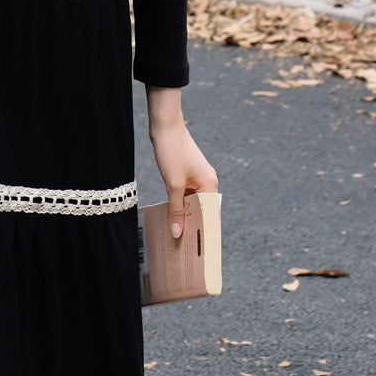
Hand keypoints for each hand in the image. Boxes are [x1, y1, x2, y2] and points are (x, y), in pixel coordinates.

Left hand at [149, 118, 217, 239]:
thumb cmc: (172, 152)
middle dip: (192, 226)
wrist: (165, 126)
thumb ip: (176, 209)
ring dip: (183, 215)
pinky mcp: (187, 174)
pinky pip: (185, 195)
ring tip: (175, 234)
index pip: (210, 215)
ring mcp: (197, 177)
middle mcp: (207, 182)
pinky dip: (178, 204)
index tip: (197, 250)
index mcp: (210, 184)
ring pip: (191, 203)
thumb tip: (177, 233)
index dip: (203, 231)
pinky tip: (170, 215)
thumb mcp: (173, 184)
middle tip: (183, 247)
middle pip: (201, 210)